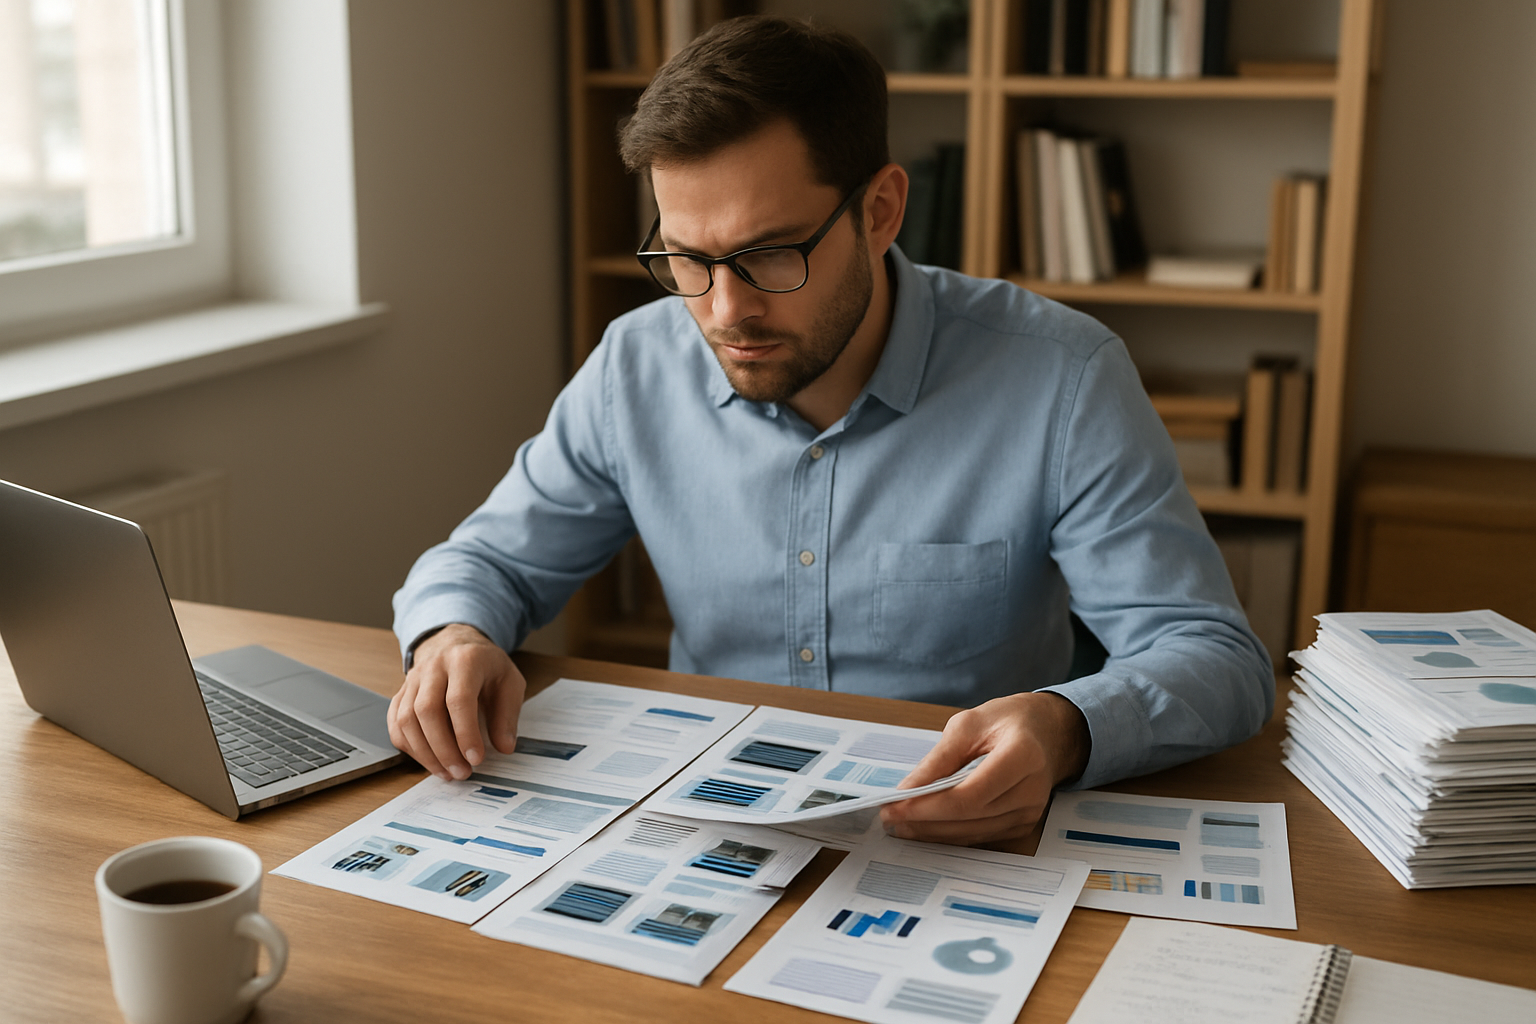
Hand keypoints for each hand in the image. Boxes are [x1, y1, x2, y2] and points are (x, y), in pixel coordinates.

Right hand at [387, 624, 524, 780]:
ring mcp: (412, 680)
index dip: (465, 733)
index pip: (458, 700)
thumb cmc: (485, 666)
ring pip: (406, 719)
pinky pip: (395, 724)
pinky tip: (429, 761)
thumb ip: (508, 715)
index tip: (476, 759)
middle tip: (462, 772)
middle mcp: (433, 667)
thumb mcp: (510, 682)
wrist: (455, 643)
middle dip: (443, 749)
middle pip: (426, 711)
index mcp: (464, 660)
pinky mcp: (400, 693)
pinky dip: (409, 747)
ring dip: (425, 753)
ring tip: (447, 773)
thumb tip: (505, 747)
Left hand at [879, 691, 1090, 845]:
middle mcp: (1031, 790)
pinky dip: (951, 834)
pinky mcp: (1024, 824)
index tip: (894, 805)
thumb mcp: (969, 724)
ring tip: (900, 826)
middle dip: (924, 821)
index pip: (969, 794)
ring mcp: (1031, 812)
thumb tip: (907, 790)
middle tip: (888, 818)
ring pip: (973, 832)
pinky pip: (982, 835)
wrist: (1049, 732)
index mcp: (1022, 756)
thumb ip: (939, 759)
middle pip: (969, 817)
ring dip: (933, 833)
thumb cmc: (1008, 720)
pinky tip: (926, 828)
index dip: (928, 805)